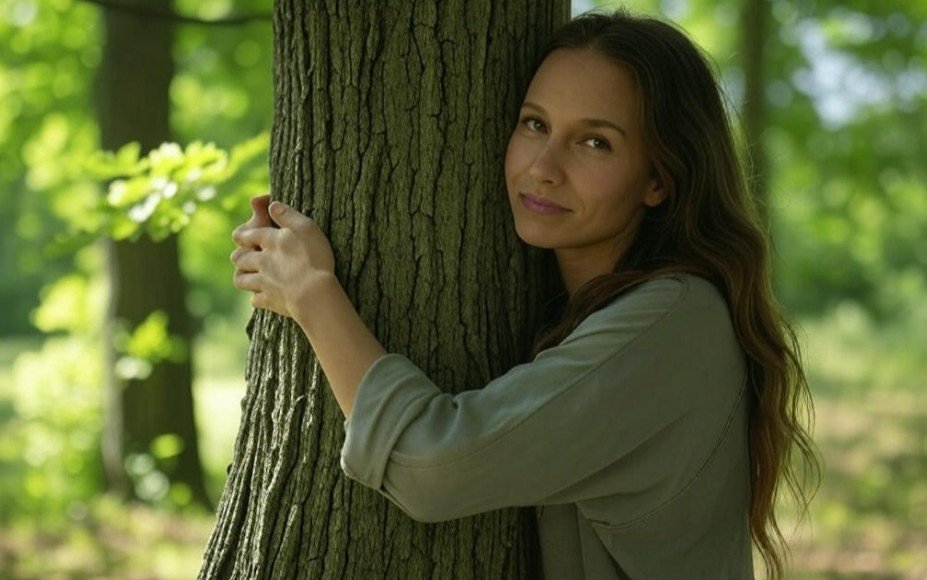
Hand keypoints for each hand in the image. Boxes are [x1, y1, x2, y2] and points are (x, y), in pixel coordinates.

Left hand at [230, 197, 335, 316]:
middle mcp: (261, 261)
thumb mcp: (305, 227)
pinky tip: (263, 296)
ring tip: (247, 275)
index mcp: (269, 241)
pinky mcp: (269, 300)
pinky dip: (257, 297)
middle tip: (243, 255)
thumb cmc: (313, 257)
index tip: (243, 235)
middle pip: (239, 257)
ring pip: (241, 279)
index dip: (244, 234)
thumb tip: (272, 205)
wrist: (313, 293)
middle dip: (239, 255)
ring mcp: (263, 282)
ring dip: (242, 276)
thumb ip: (287, 215)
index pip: (248, 234)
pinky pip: (256, 300)